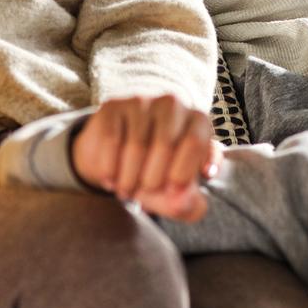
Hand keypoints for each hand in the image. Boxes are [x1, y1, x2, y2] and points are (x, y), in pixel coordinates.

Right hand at [70, 96, 221, 220]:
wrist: (116, 161)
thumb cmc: (154, 176)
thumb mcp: (174, 196)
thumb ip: (189, 204)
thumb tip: (186, 202)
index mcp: (197, 122)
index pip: (195, 142)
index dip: (183, 172)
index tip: (173, 191)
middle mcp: (172, 105)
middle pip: (165, 144)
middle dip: (154, 179)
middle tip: (147, 192)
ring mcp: (142, 102)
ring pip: (137, 145)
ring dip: (129, 178)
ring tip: (127, 191)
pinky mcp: (114, 107)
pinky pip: (112, 140)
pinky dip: (110, 167)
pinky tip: (110, 179)